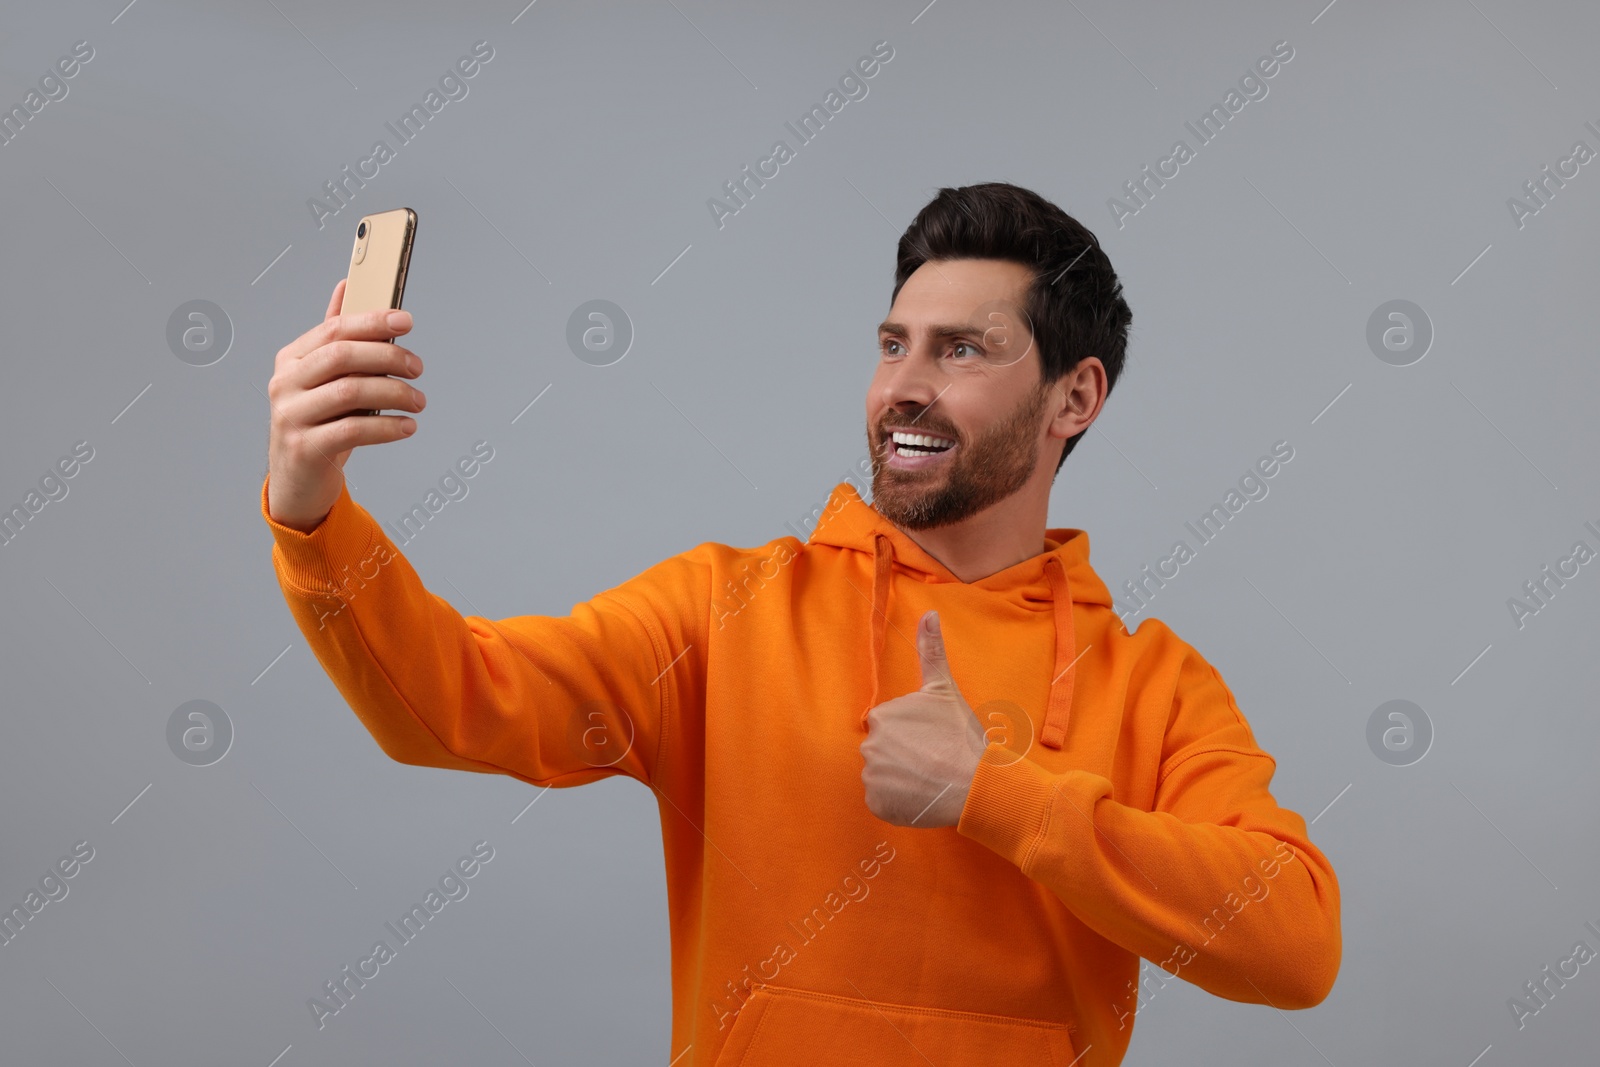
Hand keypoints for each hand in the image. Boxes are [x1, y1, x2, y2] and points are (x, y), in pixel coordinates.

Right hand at [266, 278, 425, 531]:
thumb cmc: (317, 424)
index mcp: (291, 360)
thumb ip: (334, 337)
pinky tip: (407, 426)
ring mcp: (291, 416)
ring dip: (394, 393)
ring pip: (351, 392)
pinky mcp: (305, 448)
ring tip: (418, 400)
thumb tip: (346, 286)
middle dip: (388, 357)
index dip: (372, 322)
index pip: (334, 330)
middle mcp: (285, 384)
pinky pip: (353, 430)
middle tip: (417, 367)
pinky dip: (387, 427)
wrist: (298, 480)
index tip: (406, 321)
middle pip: (342, 356)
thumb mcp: (322, 379)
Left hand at [860, 610, 988, 827]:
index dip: (915, 735)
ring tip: (930, 779)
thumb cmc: (960, 736)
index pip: (892, 727)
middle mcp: (869, 746)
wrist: (973, 783)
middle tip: (934, 760)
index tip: (934, 740)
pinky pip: (884, 802)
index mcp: (882, 717)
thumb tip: (928, 612)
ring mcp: (872, 778)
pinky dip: (899, 803)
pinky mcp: (877, 805)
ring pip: (885, 777)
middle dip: (906, 756)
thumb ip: (931, 651)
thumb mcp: (945, 689)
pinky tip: (921, 797)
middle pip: (886, 751)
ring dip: (903, 780)